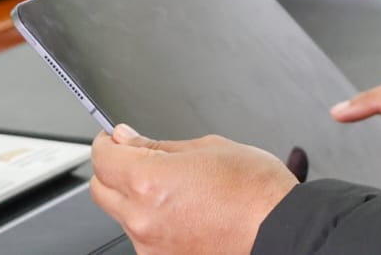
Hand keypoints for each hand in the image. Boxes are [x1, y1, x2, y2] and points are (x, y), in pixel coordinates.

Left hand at [90, 124, 294, 254]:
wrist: (279, 229)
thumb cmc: (253, 189)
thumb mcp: (206, 147)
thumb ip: (157, 145)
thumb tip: (127, 138)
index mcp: (149, 182)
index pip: (102, 158)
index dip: (106, 141)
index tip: (115, 137)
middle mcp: (142, 218)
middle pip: (101, 189)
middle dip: (113, 168)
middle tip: (137, 155)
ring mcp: (151, 245)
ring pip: (121, 214)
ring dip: (131, 195)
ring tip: (171, 185)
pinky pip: (142, 234)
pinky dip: (150, 218)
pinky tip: (179, 207)